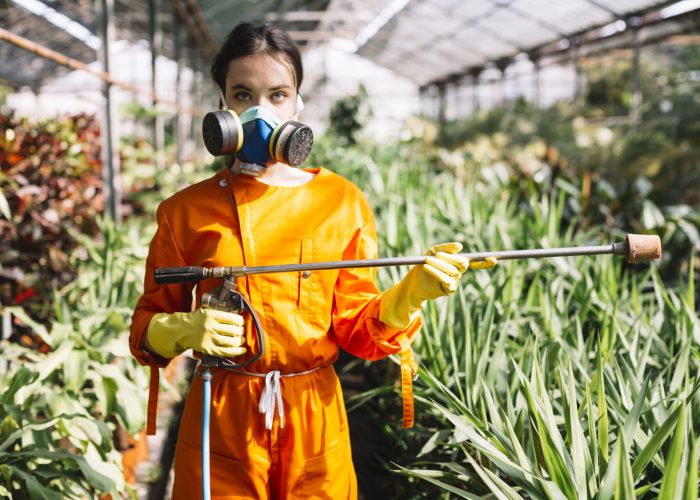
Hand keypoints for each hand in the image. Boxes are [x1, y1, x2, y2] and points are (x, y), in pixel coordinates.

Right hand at [145, 308, 245, 358]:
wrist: (181, 330)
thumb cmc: (197, 320)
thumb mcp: (207, 311)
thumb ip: (220, 313)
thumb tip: (238, 317)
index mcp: (211, 315)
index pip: (233, 318)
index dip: (241, 321)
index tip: (241, 322)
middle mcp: (210, 327)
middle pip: (234, 331)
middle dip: (241, 331)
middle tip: (241, 331)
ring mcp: (209, 339)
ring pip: (232, 342)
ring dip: (240, 341)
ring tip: (242, 340)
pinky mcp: (208, 349)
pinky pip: (225, 352)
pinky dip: (237, 351)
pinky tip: (242, 350)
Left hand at [379, 242, 496, 327]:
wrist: (413, 281)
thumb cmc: (424, 265)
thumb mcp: (432, 252)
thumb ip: (445, 248)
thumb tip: (460, 246)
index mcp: (457, 262)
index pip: (475, 261)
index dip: (484, 262)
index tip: (494, 259)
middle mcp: (459, 272)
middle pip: (464, 263)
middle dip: (451, 258)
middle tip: (436, 255)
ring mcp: (455, 281)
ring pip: (453, 271)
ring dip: (439, 264)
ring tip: (427, 261)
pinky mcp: (449, 289)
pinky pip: (446, 280)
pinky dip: (436, 272)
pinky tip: (427, 268)